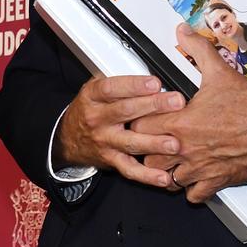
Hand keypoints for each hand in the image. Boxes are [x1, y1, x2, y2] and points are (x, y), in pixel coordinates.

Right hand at [55, 75, 184, 187]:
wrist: (69, 138)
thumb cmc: (89, 109)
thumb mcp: (94, 89)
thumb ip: (117, 81)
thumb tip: (147, 68)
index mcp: (92, 97)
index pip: (111, 88)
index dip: (133, 85)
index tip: (154, 82)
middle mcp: (97, 119)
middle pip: (125, 112)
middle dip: (153, 106)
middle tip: (177, 102)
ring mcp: (104, 141)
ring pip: (130, 142)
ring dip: (154, 143)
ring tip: (174, 143)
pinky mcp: (111, 160)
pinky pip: (130, 169)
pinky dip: (147, 175)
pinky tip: (164, 177)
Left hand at [135, 33, 246, 202]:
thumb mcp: (219, 71)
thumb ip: (196, 49)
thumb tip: (183, 32)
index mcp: (182, 123)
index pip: (140, 128)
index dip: (139, 122)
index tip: (143, 118)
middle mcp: (187, 149)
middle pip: (148, 158)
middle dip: (147, 150)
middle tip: (152, 140)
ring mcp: (201, 168)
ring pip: (167, 180)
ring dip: (166, 171)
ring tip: (169, 159)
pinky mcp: (217, 181)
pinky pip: (194, 195)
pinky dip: (190, 189)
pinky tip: (192, 177)